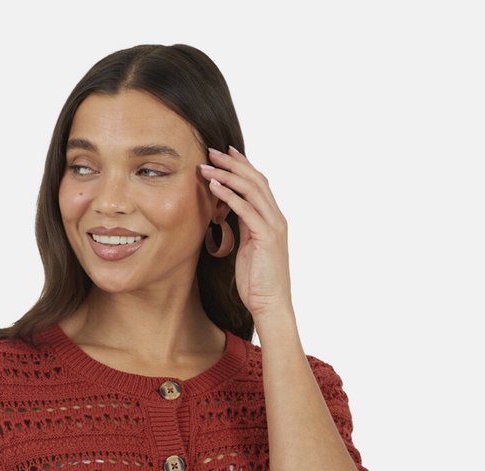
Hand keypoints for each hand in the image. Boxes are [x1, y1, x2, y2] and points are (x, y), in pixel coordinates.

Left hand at [199, 145, 294, 322]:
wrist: (272, 305)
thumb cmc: (258, 283)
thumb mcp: (249, 249)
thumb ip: (245, 228)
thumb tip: (232, 213)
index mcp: (273, 220)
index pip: (259, 184)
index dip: (242, 166)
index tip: (224, 153)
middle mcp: (276, 218)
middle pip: (256, 180)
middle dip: (233, 163)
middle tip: (212, 151)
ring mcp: (273, 226)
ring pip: (251, 190)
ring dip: (227, 175)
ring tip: (207, 166)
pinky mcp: (266, 237)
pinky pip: (246, 209)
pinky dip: (229, 195)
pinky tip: (214, 186)